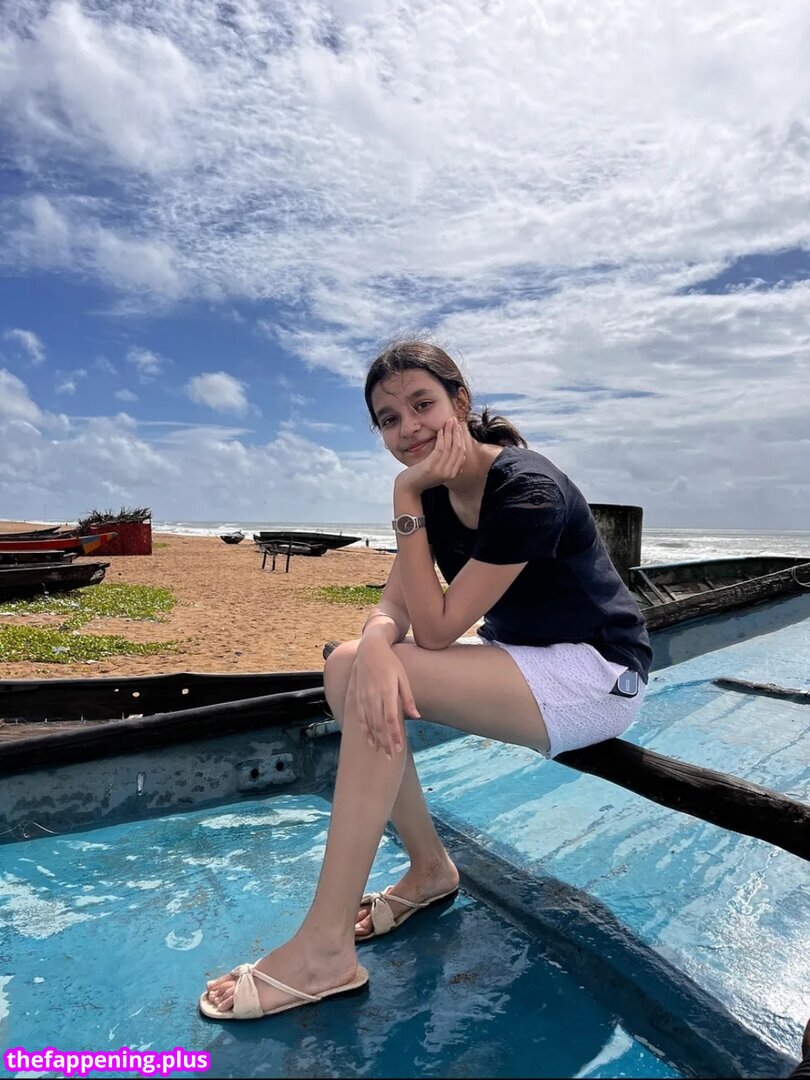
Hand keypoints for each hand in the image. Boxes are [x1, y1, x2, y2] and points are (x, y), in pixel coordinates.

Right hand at [349, 638, 419, 757]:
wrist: (370, 650)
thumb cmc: (390, 663)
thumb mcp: (403, 678)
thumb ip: (408, 698)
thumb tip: (416, 716)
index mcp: (387, 691)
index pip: (391, 718)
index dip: (394, 735)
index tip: (399, 748)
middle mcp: (373, 696)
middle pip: (380, 725)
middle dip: (386, 742)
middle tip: (392, 757)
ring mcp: (364, 697)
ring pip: (369, 724)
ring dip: (376, 740)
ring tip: (383, 753)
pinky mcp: (357, 697)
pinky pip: (360, 718)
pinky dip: (365, 731)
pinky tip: (370, 741)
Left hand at [396, 418, 466, 495]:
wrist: (409, 488)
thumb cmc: (421, 478)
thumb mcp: (438, 472)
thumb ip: (448, 465)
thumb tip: (458, 455)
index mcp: (453, 474)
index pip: (462, 453)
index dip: (461, 439)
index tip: (458, 428)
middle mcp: (449, 472)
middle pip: (458, 449)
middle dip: (457, 433)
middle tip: (455, 421)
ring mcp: (441, 470)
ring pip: (450, 446)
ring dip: (450, 432)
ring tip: (449, 421)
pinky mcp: (431, 466)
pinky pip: (440, 448)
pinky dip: (442, 437)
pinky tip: (440, 430)